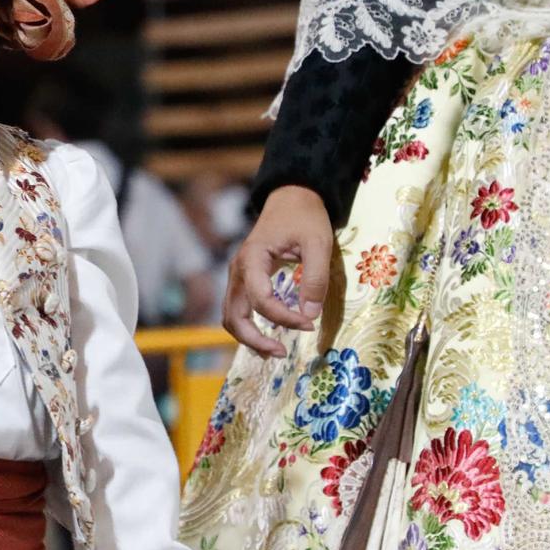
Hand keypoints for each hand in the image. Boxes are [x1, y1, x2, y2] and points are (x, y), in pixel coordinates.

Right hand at [222, 185, 329, 356]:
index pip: (261, 300)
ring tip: (275, 350)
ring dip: (249, 338)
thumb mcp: (318, 243)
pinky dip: (250, 327)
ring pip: (231, 316)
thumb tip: (310, 314)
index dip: (284, 318)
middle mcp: (238, 271)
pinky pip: (239, 310)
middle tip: (282, 353)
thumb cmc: (304, 217)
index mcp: (252, 259)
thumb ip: (314, 278)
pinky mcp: (244, 280)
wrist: (291, 197)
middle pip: (233, 316)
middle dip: (255, 340)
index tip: (310, 324)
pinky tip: (271, 335)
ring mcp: (238, 276)